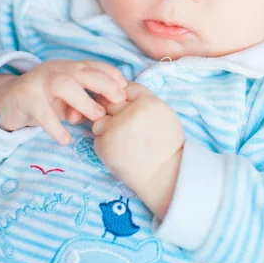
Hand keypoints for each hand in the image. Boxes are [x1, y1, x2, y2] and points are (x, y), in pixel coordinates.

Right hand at [0, 59, 126, 144]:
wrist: (10, 99)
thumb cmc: (46, 99)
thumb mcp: (68, 100)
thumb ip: (84, 104)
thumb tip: (102, 115)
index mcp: (70, 67)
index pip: (95, 66)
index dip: (112, 76)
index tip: (126, 90)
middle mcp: (57, 69)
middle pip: (83, 70)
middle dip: (104, 83)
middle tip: (119, 100)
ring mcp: (40, 81)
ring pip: (64, 84)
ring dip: (83, 101)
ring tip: (96, 118)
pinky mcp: (27, 98)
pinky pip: (42, 111)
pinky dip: (56, 126)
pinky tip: (66, 140)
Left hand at [92, 82, 184, 218]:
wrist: (163, 174)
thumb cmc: (166, 144)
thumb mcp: (163, 113)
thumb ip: (144, 99)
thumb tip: (122, 90)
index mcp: (148, 102)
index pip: (126, 88)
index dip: (124, 97)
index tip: (128, 108)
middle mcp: (130, 112)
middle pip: (110, 100)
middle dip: (113, 110)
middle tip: (124, 125)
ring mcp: (115, 128)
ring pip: (99, 117)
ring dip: (106, 125)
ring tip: (122, 139)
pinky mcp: (104, 144)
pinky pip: (97, 135)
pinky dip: (104, 141)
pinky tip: (118, 149)